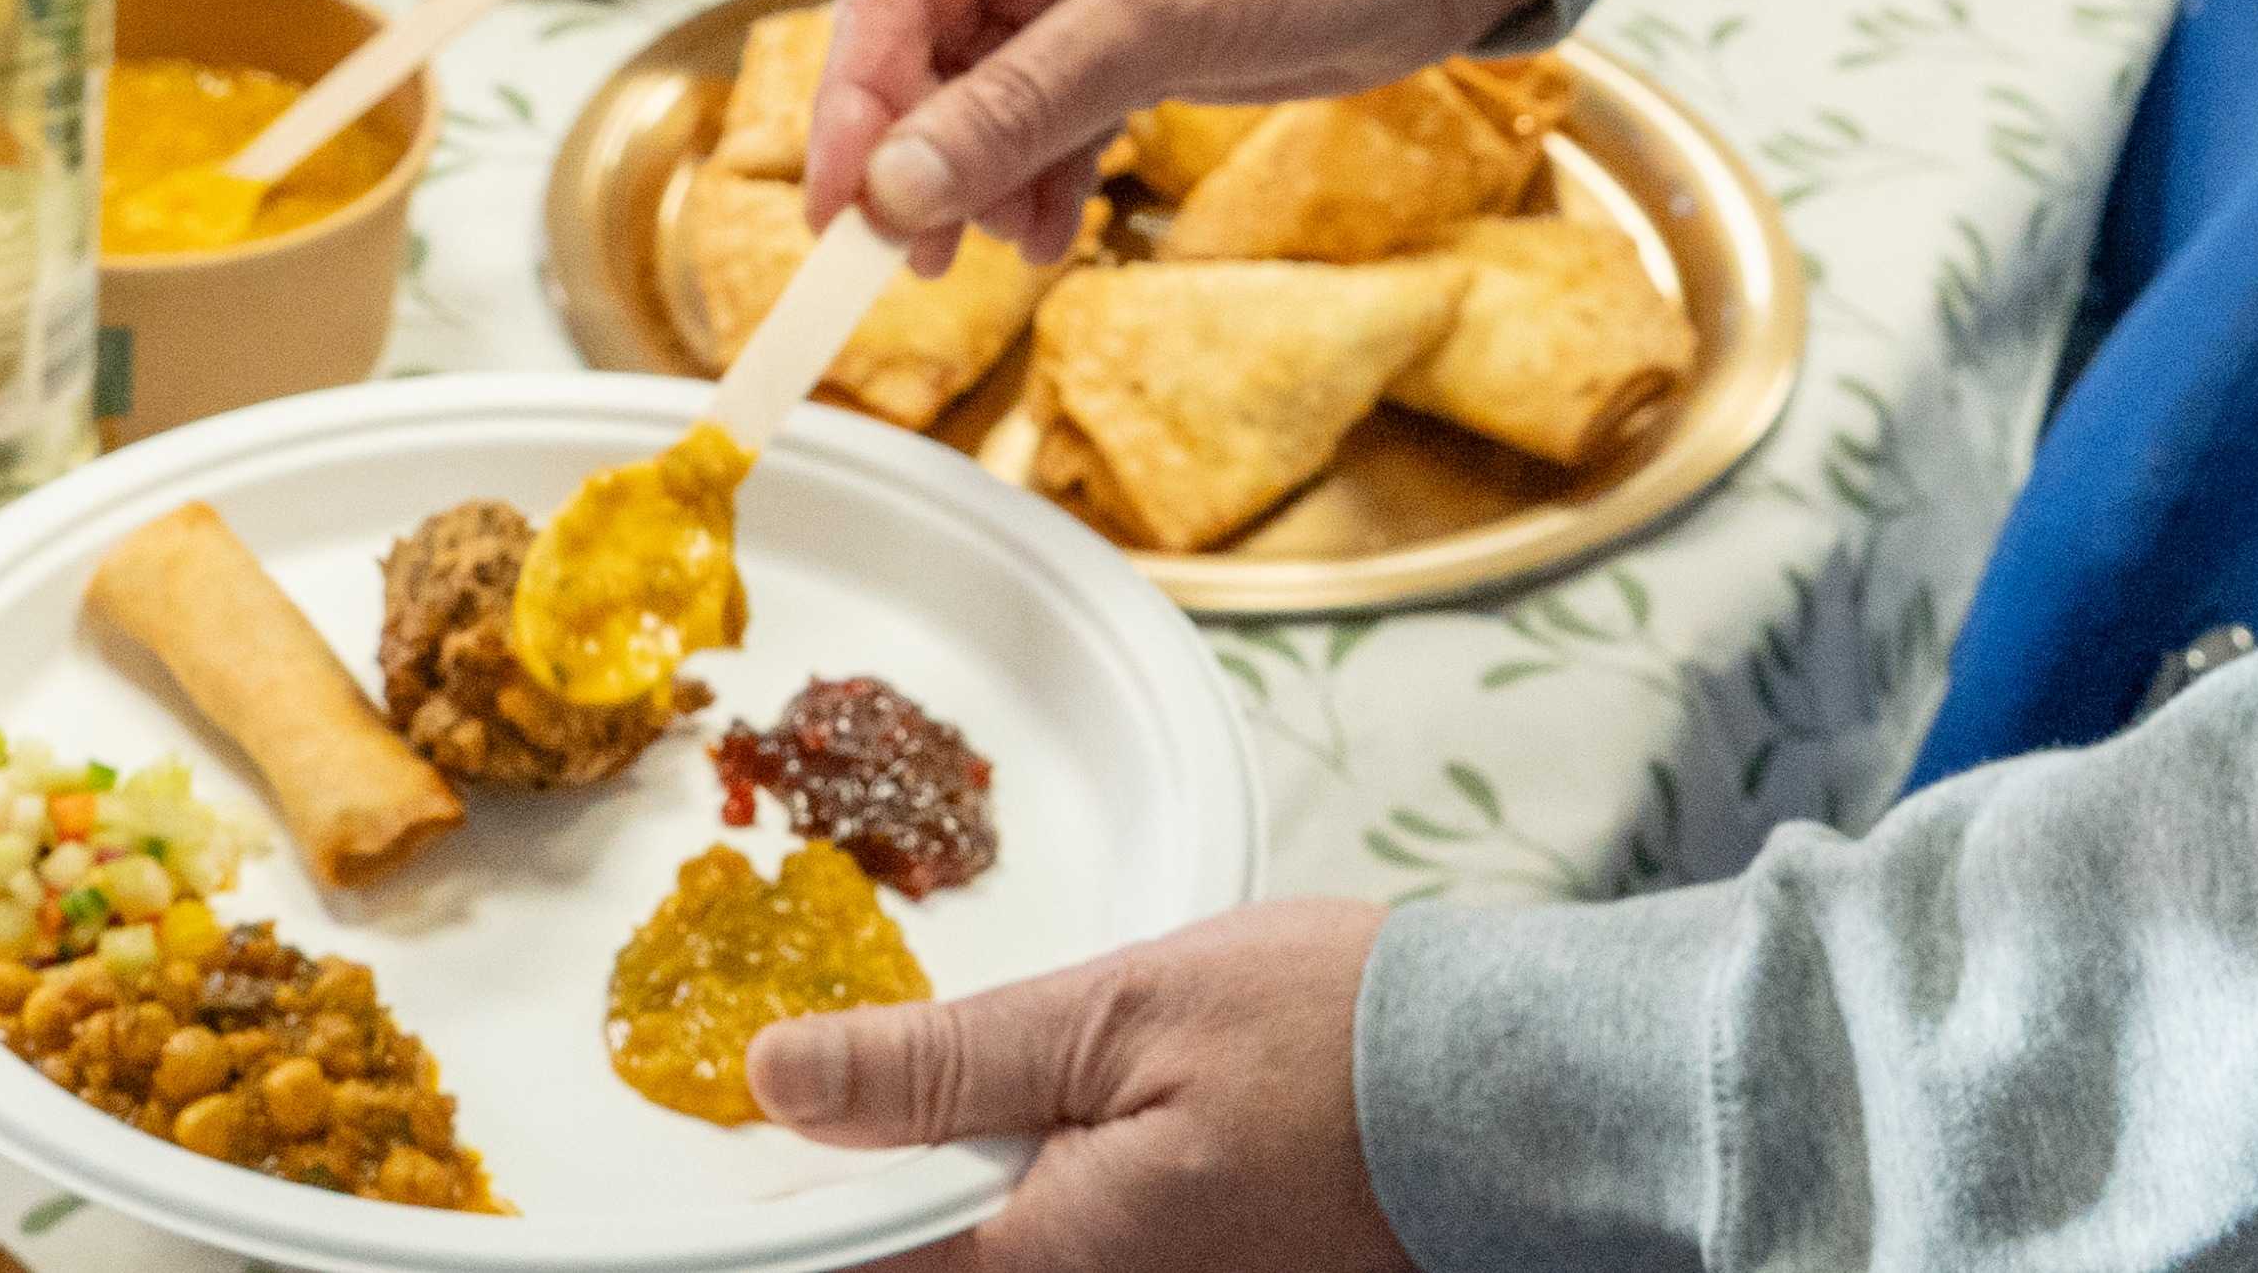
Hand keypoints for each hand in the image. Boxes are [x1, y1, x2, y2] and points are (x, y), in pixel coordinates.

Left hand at [751, 901, 1404, 1272]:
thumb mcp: (1117, 1010)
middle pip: (923, 1262)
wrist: (1504, 1097)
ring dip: (973, 1178)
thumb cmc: (1335, 1039)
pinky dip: (1045, 1191)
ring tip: (1033, 1086)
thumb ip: (942, 1061)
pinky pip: (1067, 1250)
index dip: (789, 1194)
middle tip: (901, 1074)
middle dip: (890, 1179)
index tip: (753, 1128)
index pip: (854, 1257)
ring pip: (998, 1251)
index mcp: (1045, 1261)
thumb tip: (780, 1076)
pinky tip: (1089, 1122)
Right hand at [806, 0, 1557, 269]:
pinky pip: (1034, 119)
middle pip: (911, 49)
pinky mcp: (1109, 32)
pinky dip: (1036, 179)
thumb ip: (1026, 102)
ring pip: (969, 98)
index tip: (845, 212)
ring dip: (980, 180)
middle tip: (910, 262)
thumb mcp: (1168, 9)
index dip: (856, 107)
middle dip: (917, 157)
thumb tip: (899, 192)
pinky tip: (1054, 229)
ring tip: (1017, 241)